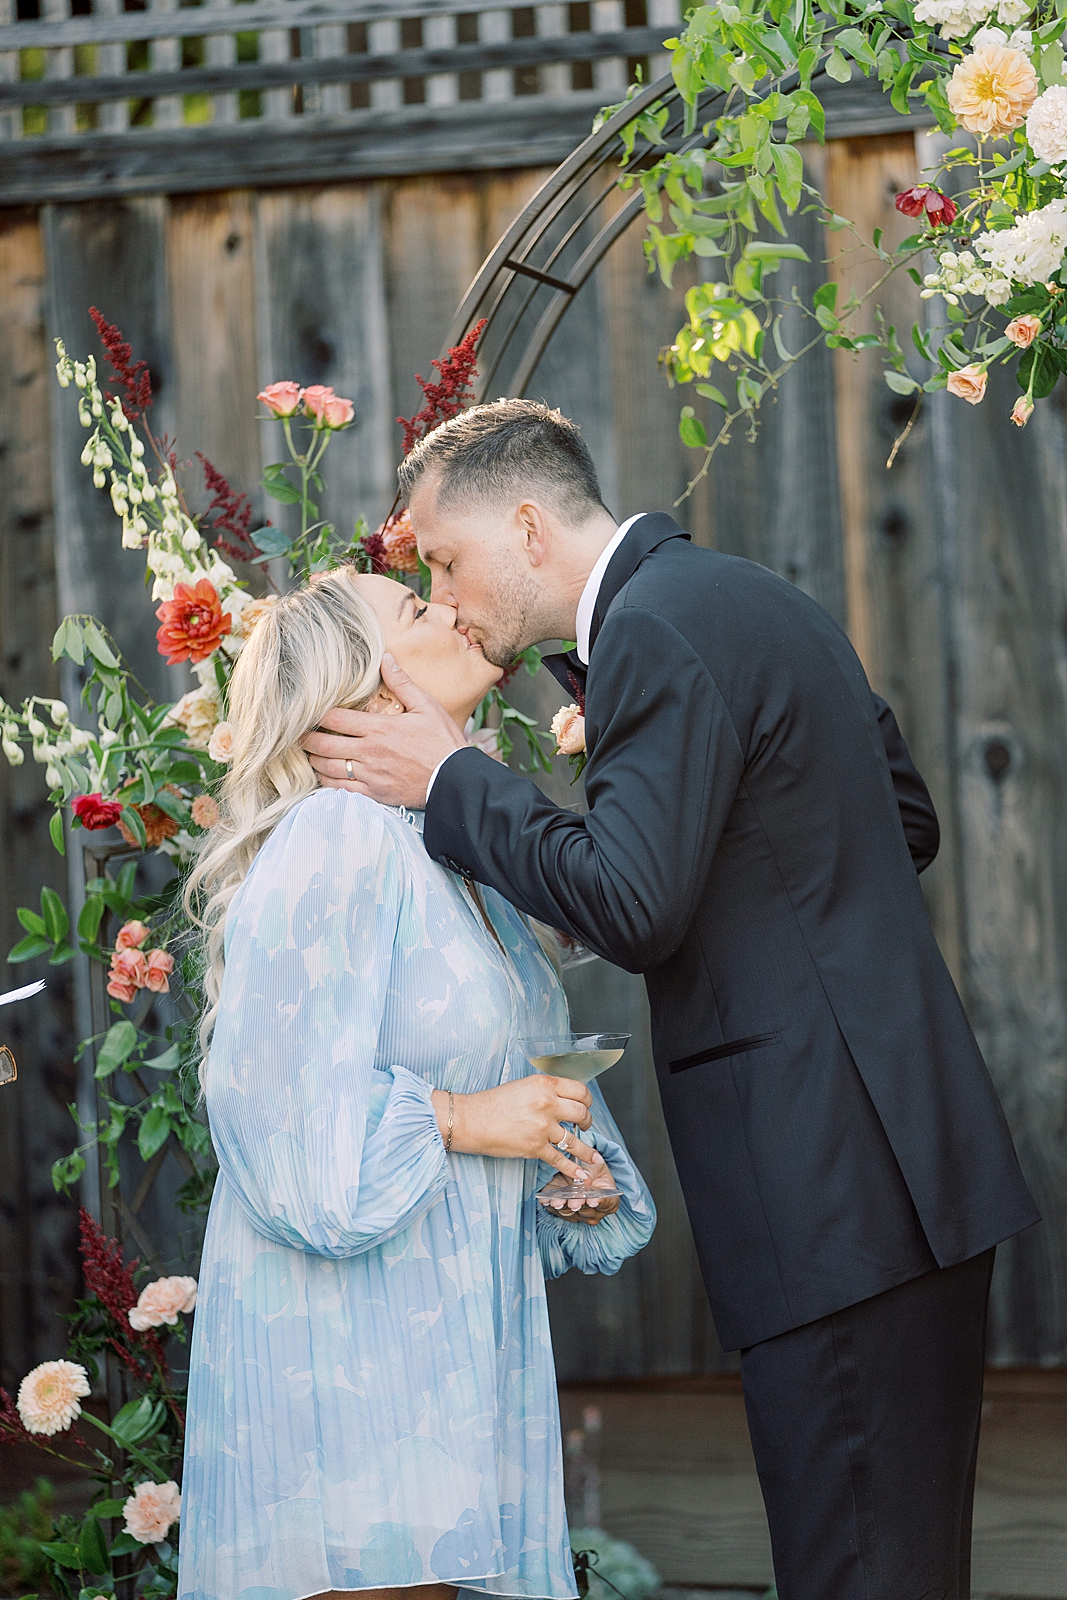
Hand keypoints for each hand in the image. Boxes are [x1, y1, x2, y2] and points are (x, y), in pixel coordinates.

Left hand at [301, 654, 466, 807]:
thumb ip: (402, 683)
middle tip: (297, 735)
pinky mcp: (374, 794)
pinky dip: (327, 783)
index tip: (307, 712)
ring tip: (308, 754)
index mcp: (379, 728)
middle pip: (324, 745)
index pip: (335, 719)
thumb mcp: (426, 706)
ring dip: (314, 761)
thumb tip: (385, 659)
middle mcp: (369, 751)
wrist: (455, 780)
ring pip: (328, 768)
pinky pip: (341, 789)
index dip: (316, 715)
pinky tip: (324, 777)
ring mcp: (370, 775)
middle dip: (306, 739)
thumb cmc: (442, 742)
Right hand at [432, 1074, 593, 1179]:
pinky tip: (581, 1174)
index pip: (580, 1090)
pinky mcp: (535, 1147)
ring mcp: (542, 1127)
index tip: (586, 1106)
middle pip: (582, 1113)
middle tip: (586, 1126)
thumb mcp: (523, 1086)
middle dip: (588, 1122)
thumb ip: (545, 1091)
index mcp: (545, 1084)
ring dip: (587, 1151)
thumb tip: (563, 1100)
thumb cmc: (492, 1103)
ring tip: (595, 1158)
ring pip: (575, 1140)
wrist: (472, 1120)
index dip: (587, 1100)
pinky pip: (560, 1159)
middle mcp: (547, 1103)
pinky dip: (573, 1169)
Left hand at [538, 1148, 621, 1223]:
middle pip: (587, 1212)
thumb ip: (590, 1172)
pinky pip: (554, 1210)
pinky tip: (545, 1200)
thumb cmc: (592, 1169)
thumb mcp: (594, 1164)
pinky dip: (550, 1205)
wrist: (577, 1169)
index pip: (607, 1203)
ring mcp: (577, 1213)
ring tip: (556, 1201)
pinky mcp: (561, 1210)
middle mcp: (594, 1210)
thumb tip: (585, 1180)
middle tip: (573, 1202)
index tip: (592, 1199)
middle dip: (578, 1206)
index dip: (600, 1202)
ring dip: (562, 1207)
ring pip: (570, 1213)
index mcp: (608, 1198)